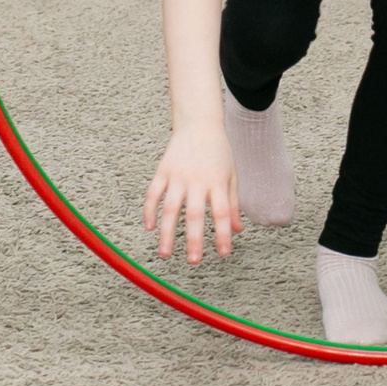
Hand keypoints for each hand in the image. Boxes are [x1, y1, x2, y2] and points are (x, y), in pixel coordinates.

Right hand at [143, 122, 239, 263]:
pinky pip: (153, 194)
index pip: (222, 213)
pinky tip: (149, 228)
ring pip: (170, 208)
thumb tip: (238, 232)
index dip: (223, 234)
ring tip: (165, 254)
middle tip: (194, 262)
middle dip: (194, 239)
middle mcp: (197, 180)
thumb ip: (233, 204)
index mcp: (217, 182)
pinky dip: (149, 211)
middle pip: (195, 214)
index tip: (224, 253)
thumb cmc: (219, 152)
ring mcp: (177, 175)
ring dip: (167, 233)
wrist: (199, 123)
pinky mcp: (162, 170)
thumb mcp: (231, 176)